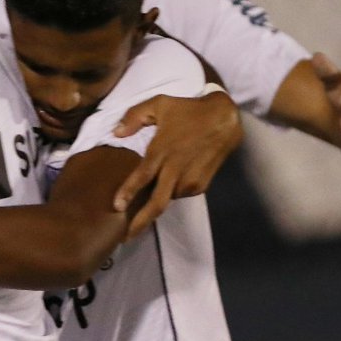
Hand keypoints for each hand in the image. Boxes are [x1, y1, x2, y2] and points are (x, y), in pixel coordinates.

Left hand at [112, 90, 242, 239]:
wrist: (224, 118)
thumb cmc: (187, 109)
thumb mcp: (159, 103)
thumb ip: (134, 116)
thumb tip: (116, 132)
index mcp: (161, 151)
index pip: (142, 176)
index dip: (128, 192)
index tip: (116, 207)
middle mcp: (175, 169)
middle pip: (157, 202)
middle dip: (141, 222)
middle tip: (125, 237)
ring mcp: (190, 179)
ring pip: (168, 199)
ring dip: (156, 204)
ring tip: (141, 210)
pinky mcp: (202, 184)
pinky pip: (181, 193)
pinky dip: (171, 192)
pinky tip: (168, 184)